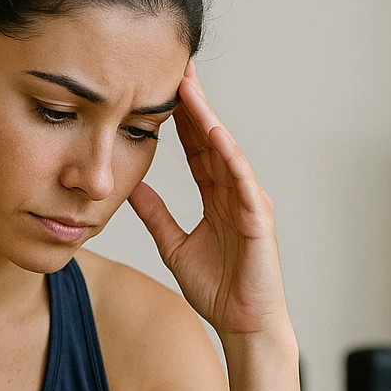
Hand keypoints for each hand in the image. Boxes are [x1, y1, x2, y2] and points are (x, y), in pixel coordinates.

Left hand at [128, 63, 291, 340]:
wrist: (243, 324)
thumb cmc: (218, 289)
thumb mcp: (174, 245)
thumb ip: (155, 215)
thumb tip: (131, 189)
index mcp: (216, 196)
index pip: (194, 147)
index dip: (178, 117)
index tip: (159, 86)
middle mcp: (234, 191)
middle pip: (210, 138)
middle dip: (193, 103)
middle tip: (175, 65)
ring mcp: (249, 201)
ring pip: (225, 150)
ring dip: (208, 118)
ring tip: (190, 88)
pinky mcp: (259, 218)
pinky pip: (243, 180)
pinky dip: (229, 155)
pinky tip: (214, 133)